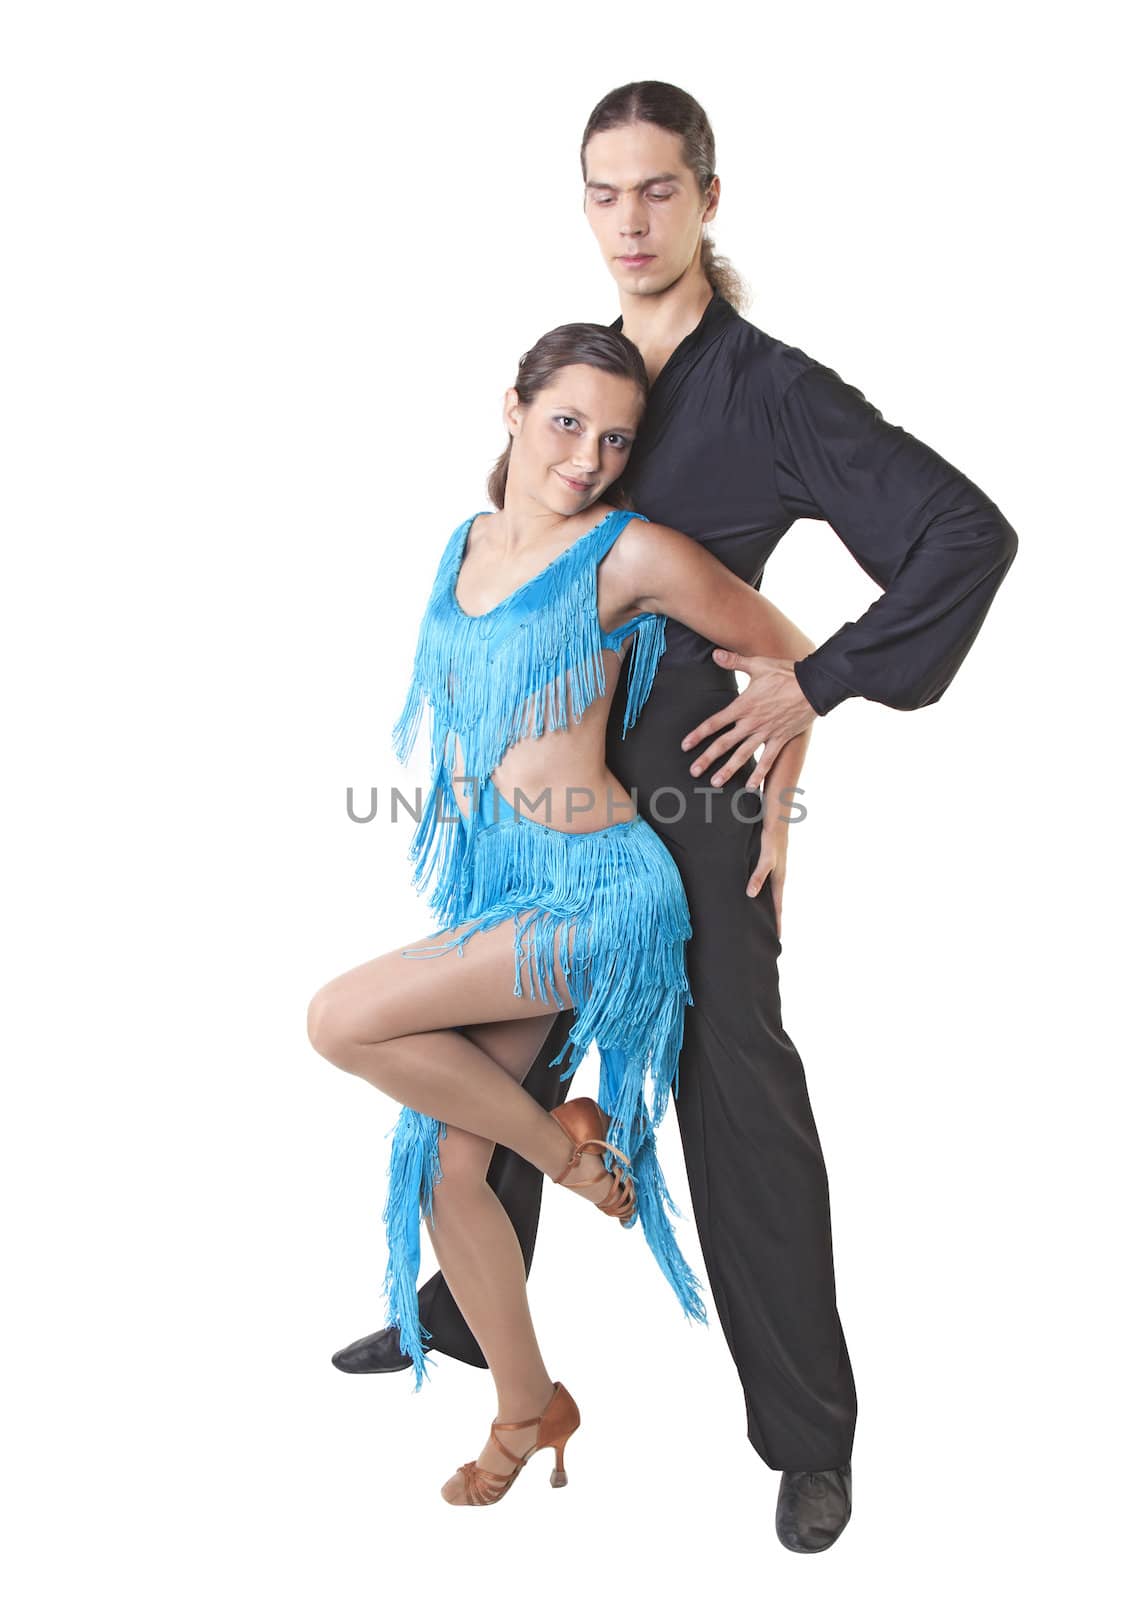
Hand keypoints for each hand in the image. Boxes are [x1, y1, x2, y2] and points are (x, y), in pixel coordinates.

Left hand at [681, 648, 818, 789]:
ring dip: (729, 770)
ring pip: (743, 755)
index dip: (698, 734)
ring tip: (716, 782)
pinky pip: (768, 760)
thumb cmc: (786, 673)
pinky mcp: (780, 739)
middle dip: (707, 758)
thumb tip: (715, 653)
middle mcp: (752, 723)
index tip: (685, 745)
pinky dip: (760, 775)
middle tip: (694, 771)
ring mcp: (766, 733)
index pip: (715, 722)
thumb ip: (734, 661)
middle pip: (724, 743)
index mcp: (743, 706)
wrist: (814, 686)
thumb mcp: (758, 664)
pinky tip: (751, 788)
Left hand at [748, 822, 786, 934]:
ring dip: (762, 903)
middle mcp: (776, 875)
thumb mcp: (766, 857)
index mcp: (778, 878)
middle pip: (773, 901)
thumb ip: (759, 875)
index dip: (777, 921)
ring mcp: (771, 867)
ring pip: (766, 891)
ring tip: (755, 916)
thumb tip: (751, 895)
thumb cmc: (773, 835)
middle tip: (764, 933)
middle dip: (770, 917)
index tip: (776, 937)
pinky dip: (756, 888)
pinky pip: (760, 879)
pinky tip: (748, 889)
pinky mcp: (764, 859)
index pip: (778, 906)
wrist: (776, 814)